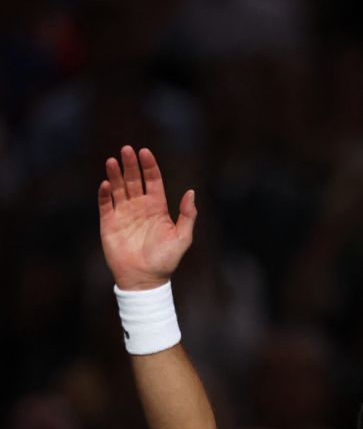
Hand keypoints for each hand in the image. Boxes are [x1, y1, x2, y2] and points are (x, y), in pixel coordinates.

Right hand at [98, 146, 196, 290]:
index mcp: (157, 207)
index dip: (149, 166)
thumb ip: (187, 215)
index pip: (152, 181)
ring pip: (118, 189)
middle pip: (134, 180)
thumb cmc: (166, 260)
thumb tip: (191, 192)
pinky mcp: (109, 223)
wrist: (145, 279)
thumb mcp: (183, 237)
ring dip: (115, 175)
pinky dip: (105, 194)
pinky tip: (106, 183)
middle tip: (127, 149)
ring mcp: (123, 214)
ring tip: (113, 161)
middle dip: (131, 165)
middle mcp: (140, 207)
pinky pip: (106, 205)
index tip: (145, 152)